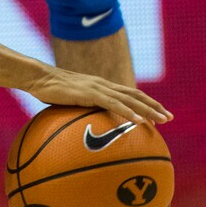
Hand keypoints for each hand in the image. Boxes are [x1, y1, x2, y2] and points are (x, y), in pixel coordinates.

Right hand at [28, 65, 171, 124]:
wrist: (37, 77)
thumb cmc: (49, 91)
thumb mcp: (68, 101)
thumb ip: (79, 110)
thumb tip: (82, 129)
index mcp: (99, 86)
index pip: (128, 92)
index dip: (144, 102)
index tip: (158, 113)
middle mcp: (102, 84)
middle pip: (134, 94)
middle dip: (154, 106)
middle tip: (170, 118)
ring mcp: (97, 87)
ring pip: (129, 98)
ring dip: (148, 109)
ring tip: (162, 120)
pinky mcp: (90, 92)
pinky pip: (113, 104)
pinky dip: (128, 111)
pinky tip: (138, 120)